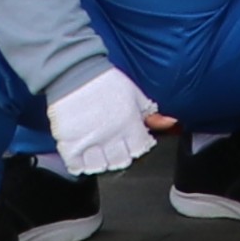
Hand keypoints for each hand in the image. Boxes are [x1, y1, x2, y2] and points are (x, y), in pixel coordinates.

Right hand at [42, 66, 169, 178]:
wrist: (75, 73)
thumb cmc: (106, 82)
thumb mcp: (135, 94)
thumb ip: (151, 113)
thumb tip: (170, 123)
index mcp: (129, 122)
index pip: (139, 149)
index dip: (137, 147)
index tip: (133, 143)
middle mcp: (111, 135)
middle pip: (120, 162)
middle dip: (120, 157)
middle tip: (116, 149)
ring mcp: (89, 141)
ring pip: (99, 166)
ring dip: (100, 162)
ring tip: (99, 153)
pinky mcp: (69, 143)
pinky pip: (76, 166)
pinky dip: (80, 165)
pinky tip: (83, 157)